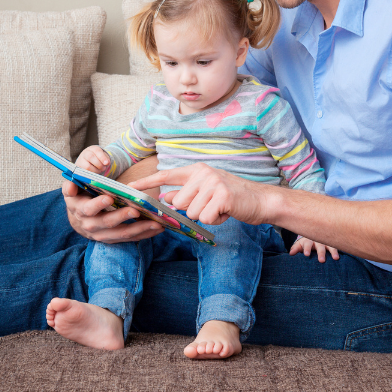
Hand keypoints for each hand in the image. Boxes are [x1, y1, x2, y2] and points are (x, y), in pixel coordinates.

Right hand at [63, 155, 164, 243]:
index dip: (98, 204)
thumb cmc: (81, 198)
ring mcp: (103, 235)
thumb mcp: (72, 191)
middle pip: (107, 222)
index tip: (110, 198)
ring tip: (155, 222)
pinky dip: (145, 234)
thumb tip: (71, 182)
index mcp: (80, 210)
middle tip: (136, 210)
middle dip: (122, 216)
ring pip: (122, 233)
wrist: (79, 220)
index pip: (88, 209)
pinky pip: (130, 238)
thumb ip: (71, 185)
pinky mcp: (114, 239)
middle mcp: (90, 225)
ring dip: (139, 228)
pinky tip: (158, 228)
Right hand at [75, 145, 110, 173]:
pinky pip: (85, 172)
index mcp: (92, 148)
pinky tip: (95, 173)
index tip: (107, 163)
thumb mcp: (102, 156)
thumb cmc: (98, 159)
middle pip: (91, 157)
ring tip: (100, 170)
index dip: (102, 157)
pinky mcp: (78, 168)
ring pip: (87, 166)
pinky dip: (91, 173)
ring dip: (95, 170)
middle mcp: (85, 153)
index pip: (97, 151)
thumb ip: (105, 159)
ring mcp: (80, 160)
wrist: (88, 162)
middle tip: (104, 168)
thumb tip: (107, 163)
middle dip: (99, 164)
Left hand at [129, 163, 270, 225]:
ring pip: (192, 213)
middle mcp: (204, 173)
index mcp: (197, 170)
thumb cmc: (232, 197)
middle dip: (192, 210)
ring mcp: (214, 183)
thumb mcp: (207, 192)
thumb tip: (166, 197)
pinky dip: (216, 220)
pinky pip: (205, 218)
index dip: (147, 182)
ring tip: (220, 208)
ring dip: (205, 216)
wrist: (261, 200)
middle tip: (210, 206)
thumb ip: (186, 193)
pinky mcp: (223, 196)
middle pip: (178, 202)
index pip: (167, 175)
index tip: (130, 187)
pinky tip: (226, 212)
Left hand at [289, 235, 338, 261]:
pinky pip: (336, 246)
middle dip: (321, 253)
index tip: (306, 254)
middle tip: (321, 260)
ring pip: (330, 245)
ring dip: (333, 251)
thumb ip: (295, 248)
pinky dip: (339, 250)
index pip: (307, 244)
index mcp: (308, 240)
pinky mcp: (333, 243)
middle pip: (320, 246)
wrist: (315, 231)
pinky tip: (342, 256)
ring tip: (336, 258)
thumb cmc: (306, 242)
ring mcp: (326, 241)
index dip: (307, 249)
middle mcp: (318, 240)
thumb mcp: (300, 244)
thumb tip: (291, 254)